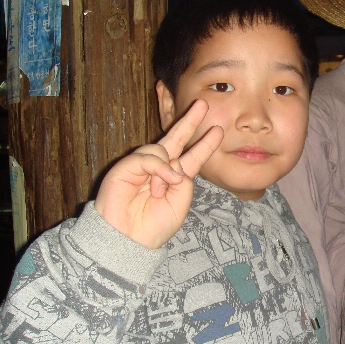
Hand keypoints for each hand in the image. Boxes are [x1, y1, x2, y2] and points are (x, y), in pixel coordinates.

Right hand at [95, 100, 223, 248]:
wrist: (129, 240)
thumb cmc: (154, 226)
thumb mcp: (180, 203)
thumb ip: (183, 180)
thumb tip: (173, 163)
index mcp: (174, 178)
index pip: (192, 156)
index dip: (205, 144)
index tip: (218, 130)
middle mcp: (159, 168)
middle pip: (175, 138)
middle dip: (189, 121)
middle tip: (203, 103)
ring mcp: (141, 165)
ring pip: (162, 149)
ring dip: (166, 170)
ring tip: (161, 191)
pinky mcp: (126, 166)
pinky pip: (148, 157)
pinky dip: (157, 168)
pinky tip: (159, 184)